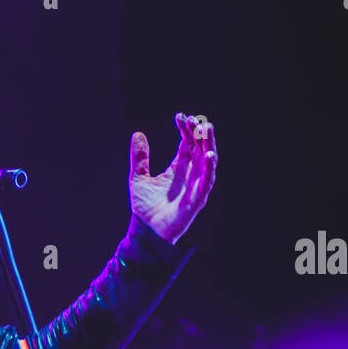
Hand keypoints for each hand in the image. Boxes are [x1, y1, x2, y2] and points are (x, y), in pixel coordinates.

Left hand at [129, 113, 216, 243]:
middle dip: (199, 133)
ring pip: (207, 161)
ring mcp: (195, 186)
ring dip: (209, 144)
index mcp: (178, 168)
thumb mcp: (138, 178)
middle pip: (199, 148)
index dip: (185, 129)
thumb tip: (137, 134)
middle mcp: (190, 175)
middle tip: (195, 118)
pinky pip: (207, 181)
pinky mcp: (197, 199)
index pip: (187, 144)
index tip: (180, 116)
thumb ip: (139, 157)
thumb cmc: (145, 208)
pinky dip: (210, 168)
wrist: (146, 232)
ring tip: (207, 128)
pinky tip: (209, 154)